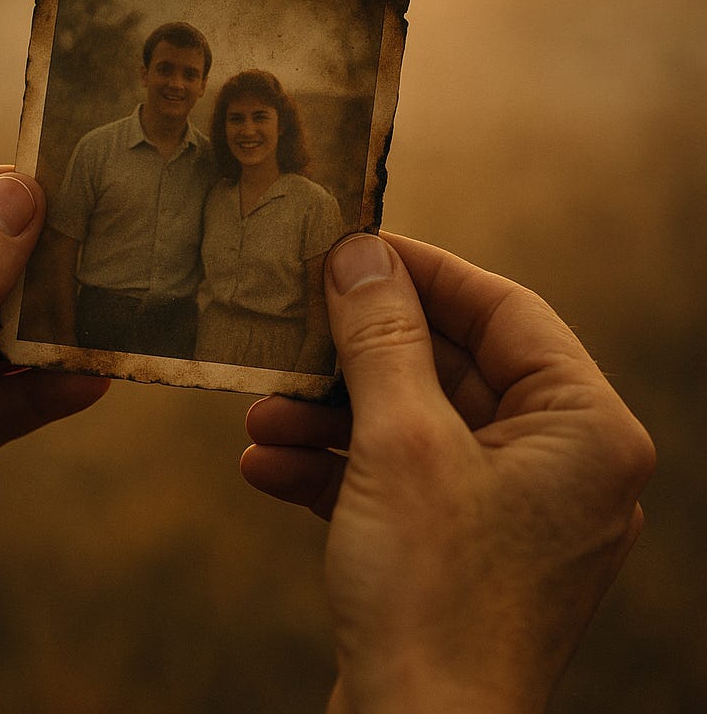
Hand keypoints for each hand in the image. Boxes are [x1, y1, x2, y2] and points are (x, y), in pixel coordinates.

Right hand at [241, 233, 653, 713]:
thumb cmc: (431, 596)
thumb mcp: (400, 442)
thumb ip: (382, 337)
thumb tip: (359, 254)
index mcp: (583, 431)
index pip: (505, 310)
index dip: (425, 272)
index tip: (356, 249)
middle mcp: (558, 466)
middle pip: (448, 368)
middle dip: (357, 357)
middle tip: (296, 325)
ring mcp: (507, 512)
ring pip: (412, 425)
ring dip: (330, 416)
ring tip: (261, 412)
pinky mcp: (458, 549)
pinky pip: (396, 479)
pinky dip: (333, 468)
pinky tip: (264, 465)